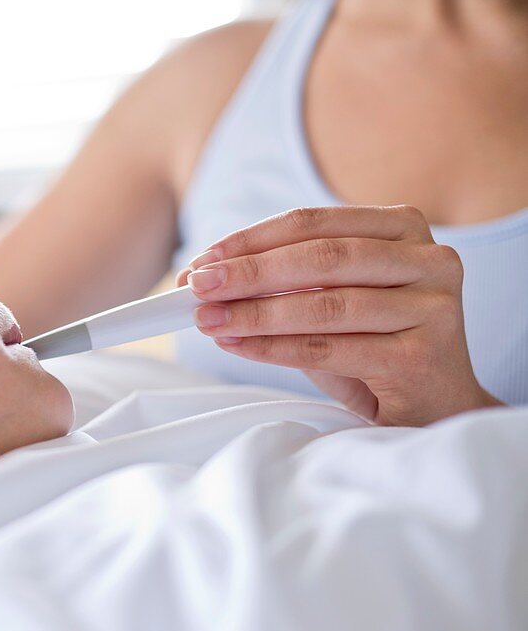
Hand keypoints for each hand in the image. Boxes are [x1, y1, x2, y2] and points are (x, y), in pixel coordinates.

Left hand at [176, 205, 503, 426]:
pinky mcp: (422, 356)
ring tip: (209, 321)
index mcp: (402, 228)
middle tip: (197, 287)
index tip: (203, 260)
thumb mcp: (329, 301)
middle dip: (249, 273)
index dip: (251, 239)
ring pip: (325, 304)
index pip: (314, 223)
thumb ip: (283, 282)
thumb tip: (204, 278)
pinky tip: (238, 346)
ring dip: (255, 314)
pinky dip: (275, 348)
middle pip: (320, 258)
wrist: (434, 407)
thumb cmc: (374, 346)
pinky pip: (331, 349)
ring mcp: (432, 307)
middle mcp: (428, 259)